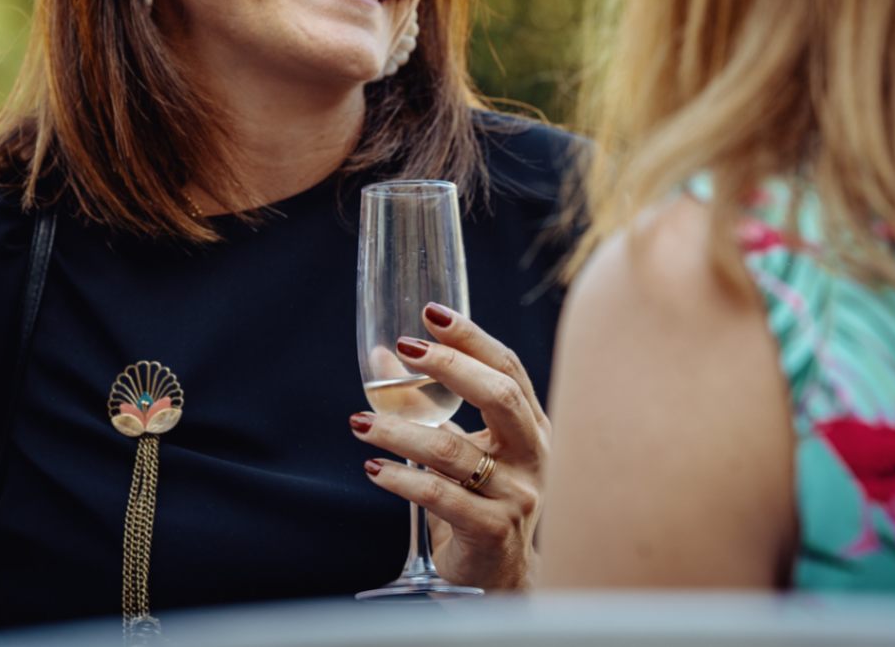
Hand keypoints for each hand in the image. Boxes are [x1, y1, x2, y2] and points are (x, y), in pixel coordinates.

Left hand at [349, 302, 548, 590]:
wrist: (498, 581)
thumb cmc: (479, 504)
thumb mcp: (458, 449)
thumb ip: (426, 404)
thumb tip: (385, 355)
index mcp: (531, 427)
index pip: (507, 368)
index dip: (471, 338)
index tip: (432, 312)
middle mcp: (533, 455)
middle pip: (500, 396)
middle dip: (450, 365)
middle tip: (406, 349)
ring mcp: (517, 494)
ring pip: (455, 449)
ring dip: (401, 430)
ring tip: (361, 423)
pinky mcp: (493, 530)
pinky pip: (441, 495)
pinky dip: (401, 479)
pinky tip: (373, 469)